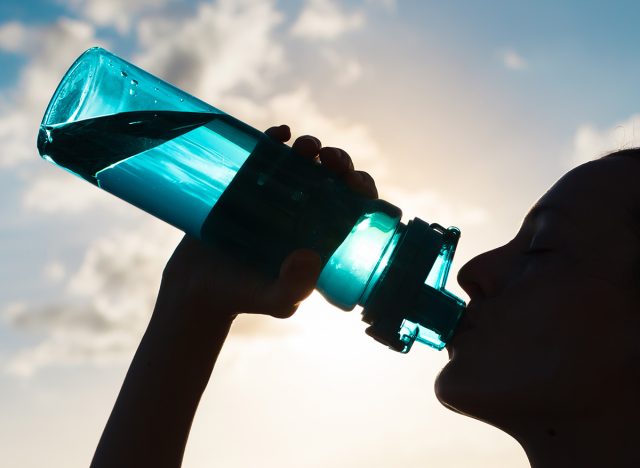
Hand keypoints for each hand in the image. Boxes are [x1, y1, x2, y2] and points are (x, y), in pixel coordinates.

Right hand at [158, 125, 377, 327]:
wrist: (198, 287)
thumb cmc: (245, 297)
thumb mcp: (276, 301)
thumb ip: (294, 288)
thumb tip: (310, 256)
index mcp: (323, 236)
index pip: (356, 207)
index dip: (362, 189)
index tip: (354, 183)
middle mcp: (305, 212)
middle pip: (333, 178)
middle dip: (340, 162)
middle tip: (331, 161)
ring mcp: (276, 195)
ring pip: (304, 161)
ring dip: (312, 147)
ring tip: (306, 147)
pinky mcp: (248, 182)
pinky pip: (267, 154)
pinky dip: (276, 138)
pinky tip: (281, 133)